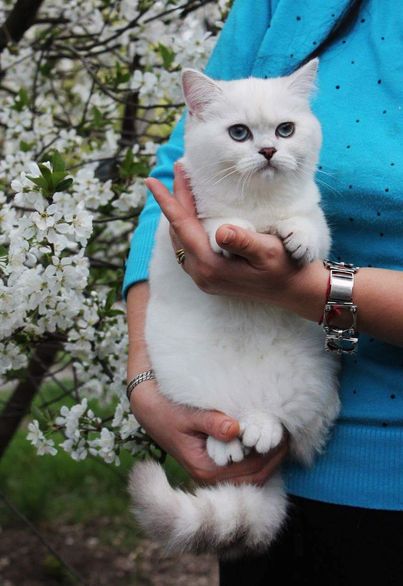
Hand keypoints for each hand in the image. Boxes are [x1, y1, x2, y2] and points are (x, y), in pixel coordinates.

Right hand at [130, 379, 288, 485]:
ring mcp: (214, 469)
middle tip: (289, 437)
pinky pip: (243, 464)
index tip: (283, 437)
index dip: (269, 456)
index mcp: (206, 469)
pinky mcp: (215, 460)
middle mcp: (211, 475)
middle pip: (254, 476)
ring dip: (268, 458)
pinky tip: (265, 438)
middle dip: (274, 458)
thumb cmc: (167, 412)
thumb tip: (235, 429)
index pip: (249, 471)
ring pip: (251, 473)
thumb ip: (211, 423)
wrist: (149, 409)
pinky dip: (257, 454)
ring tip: (282, 437)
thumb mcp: (188, 415)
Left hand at [144, 163, 302, 305]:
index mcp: (210, 266)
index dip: (167, 202)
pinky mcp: (209, 276)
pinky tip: (194, 212)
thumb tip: (222, 231)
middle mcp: (201, 273)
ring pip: (182, 239)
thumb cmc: (284, 268)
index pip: (182, 227)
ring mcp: (203, 277)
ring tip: (184, 186)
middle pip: (179, 230)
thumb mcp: (268, 252)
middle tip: (180, 170)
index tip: (151, 181)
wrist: (293, 291)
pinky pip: (189, 247)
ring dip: (180, 212)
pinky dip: (188, 226)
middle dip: (175, 200)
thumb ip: (244, 241)